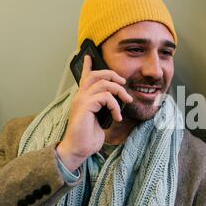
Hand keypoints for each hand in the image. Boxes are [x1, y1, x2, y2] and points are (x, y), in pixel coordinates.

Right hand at [56, 55, 132, 170]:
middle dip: (113, 75)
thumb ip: (105, 108)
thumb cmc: (88, 137)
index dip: (87, 66)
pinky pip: (105, 97)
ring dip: (119, 92)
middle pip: (97, 74)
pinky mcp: (85, 106)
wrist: (79, 149)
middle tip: (124, 84)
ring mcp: (81, 100)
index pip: (85, 77)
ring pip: (104, 83)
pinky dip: (115, 105)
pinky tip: (116, 117)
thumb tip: (117, 103)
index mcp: (83, 98)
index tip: (89, 56)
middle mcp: (80, 96)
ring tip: (126, 102)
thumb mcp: (100, 119)